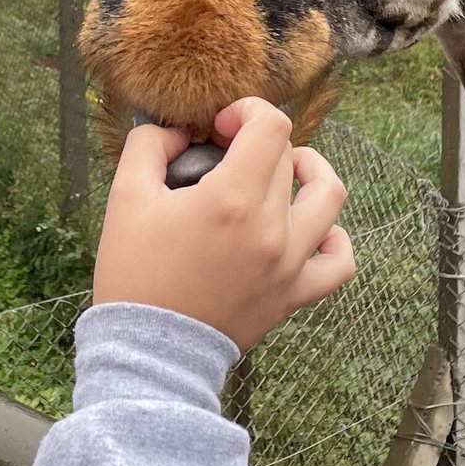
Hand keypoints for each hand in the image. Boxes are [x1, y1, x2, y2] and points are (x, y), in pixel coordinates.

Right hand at [94, 97, 355, 352]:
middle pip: (287, 157)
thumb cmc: (135, 274)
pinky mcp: (293, 295)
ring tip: (284, 173)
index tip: (220, 128)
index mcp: (232, 199)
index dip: (247, 111)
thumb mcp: (125, 198)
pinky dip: (334, 238)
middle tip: (225, 155)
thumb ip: (150, 146)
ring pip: (330, 197)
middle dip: (256, 144)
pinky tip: (311, 229)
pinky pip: (340, 262)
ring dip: (311, 172)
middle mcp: (271, 228)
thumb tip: (181, 132)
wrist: (149, 353)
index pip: (271, 126)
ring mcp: (289, 264)